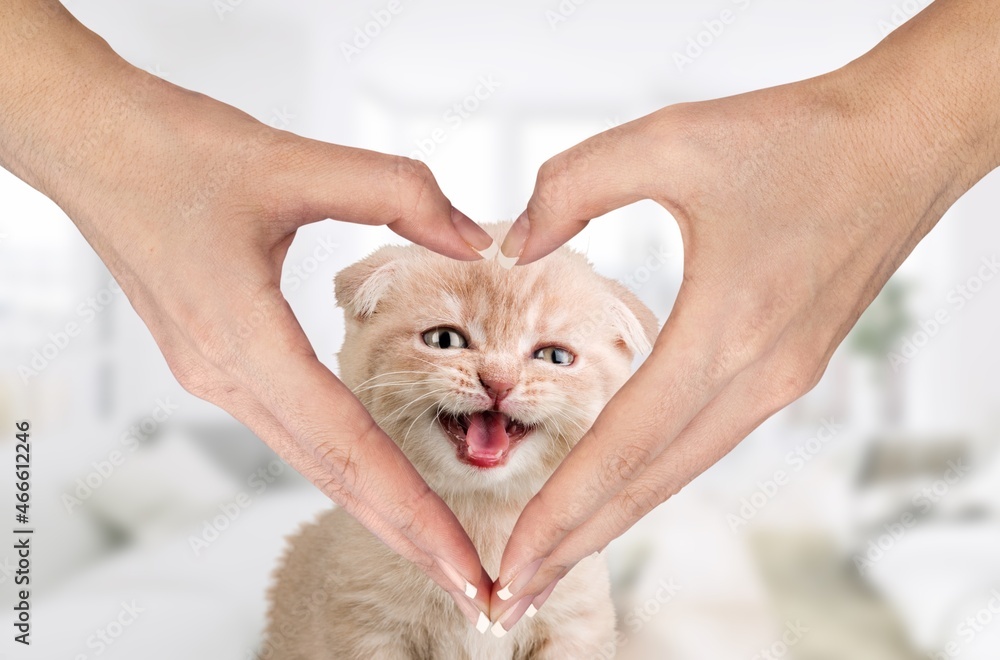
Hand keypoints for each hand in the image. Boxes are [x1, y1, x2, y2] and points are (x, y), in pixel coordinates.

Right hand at [0, 3, 494, 621]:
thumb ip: (397, 192)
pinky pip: (290, 428)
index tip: (464, 567)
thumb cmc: (169, 146)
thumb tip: (480, 236)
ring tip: (437, 550)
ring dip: (375, 506)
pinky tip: (373, 477)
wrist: (83, 140)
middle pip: (333, 476)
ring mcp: (215, 372)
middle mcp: (226, 375)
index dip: (413, 514)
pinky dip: (341, 464)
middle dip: (405, 537)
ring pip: (311, 460)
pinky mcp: (214, 357)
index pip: (348, 449)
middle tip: (474, 591)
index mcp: (242, 340)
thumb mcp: (293, 161)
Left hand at [491, 0, 999, 627]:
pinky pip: (706, 440)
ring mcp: (781, 380)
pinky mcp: (788, 367)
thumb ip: (574, 185)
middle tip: (513, 597)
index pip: (626, 445)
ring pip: (681, 471)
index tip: (514, 559)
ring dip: (615, 518)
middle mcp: (760, 377)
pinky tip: (620, 487)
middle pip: (652, 484)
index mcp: (729, 330)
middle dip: (578, 542)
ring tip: (555, 557)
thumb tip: (512, 244)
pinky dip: (654, 476)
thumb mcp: (672, 138)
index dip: (564, 508)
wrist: (908, 138)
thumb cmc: (800, 133)